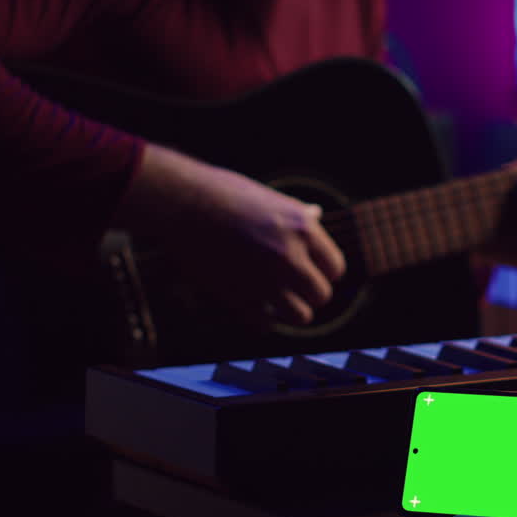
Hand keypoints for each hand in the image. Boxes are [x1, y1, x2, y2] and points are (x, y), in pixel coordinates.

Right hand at [118, 144, 345, 325]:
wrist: (181, 202)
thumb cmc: (223, 192)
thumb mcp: (269, 197)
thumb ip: (296, 214)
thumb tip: (316, 213)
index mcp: (302, 228)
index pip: (335, 268)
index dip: (324, 272)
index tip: (310, 272)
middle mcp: (289, 256)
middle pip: (322, 295)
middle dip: (309, 295)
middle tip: (293, 289)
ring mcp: (265, 279)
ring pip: (301, 316)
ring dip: (290, 312)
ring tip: (277, 302)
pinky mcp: (238, 296)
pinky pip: (265, 324)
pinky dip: (261, 319)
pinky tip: (252, 305)